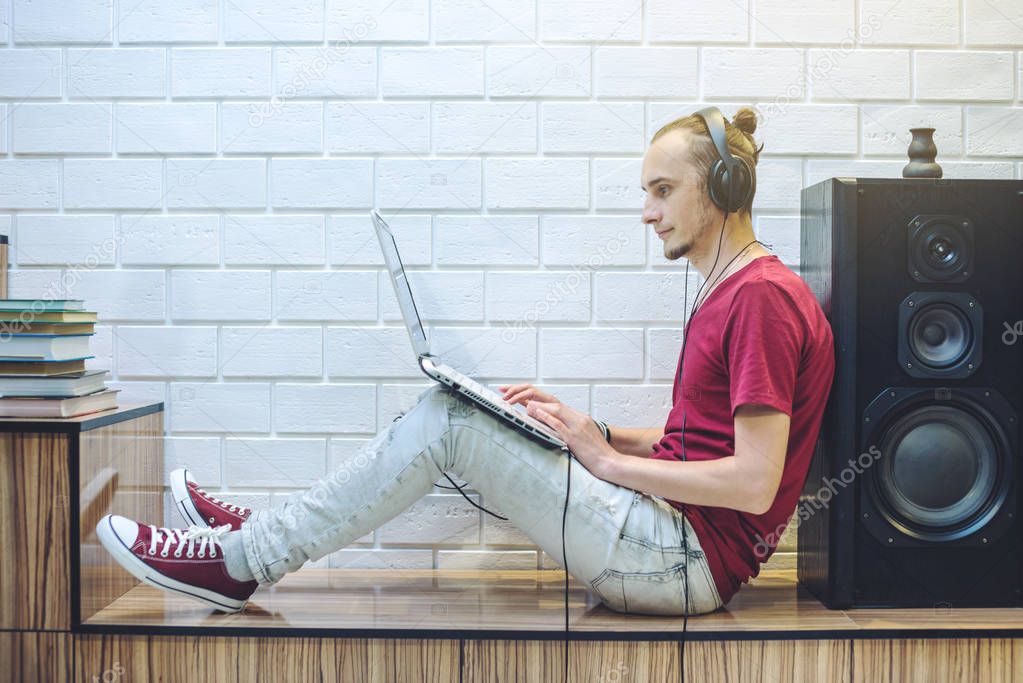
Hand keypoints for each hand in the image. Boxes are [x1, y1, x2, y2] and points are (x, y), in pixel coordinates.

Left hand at [500, 384, 620, 478]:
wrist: (610, 462)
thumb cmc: (595, 453)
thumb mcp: (579, 437)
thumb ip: (564, 430)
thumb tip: (547, 427)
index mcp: (577, 417)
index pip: (552, 401)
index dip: (533, 396)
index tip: (516, 395)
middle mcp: (576, 417)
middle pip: (550, 400)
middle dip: (527, 394)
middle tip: (508, 392)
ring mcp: (576, 426)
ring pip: (554, 408)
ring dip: (534, 404)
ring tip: (516, 401)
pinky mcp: (575, 438)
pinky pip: (558, 424)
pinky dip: (545, 416)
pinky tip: (533, 412)